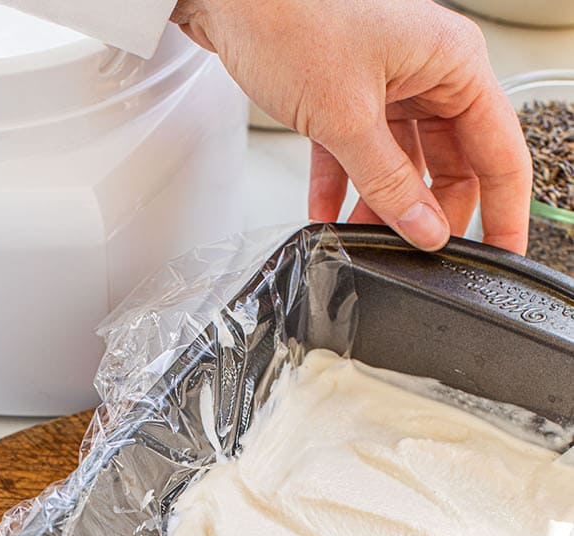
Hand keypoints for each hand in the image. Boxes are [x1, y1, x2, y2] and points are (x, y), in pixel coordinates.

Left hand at [173, 0, 532, 253]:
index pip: (499, 152)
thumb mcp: (344, 116)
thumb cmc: (290, 19)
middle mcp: (428, 69)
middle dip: (428, 210)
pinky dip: (343, 183)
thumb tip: (423, 227)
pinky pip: (357, 149)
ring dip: (380, 203)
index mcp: (453, 63)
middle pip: (450, 160)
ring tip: (362, 241)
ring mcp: (386, 79)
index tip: (500, 254)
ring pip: (400, 159)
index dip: (502, 210)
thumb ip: (386, 179)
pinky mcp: (345, 90)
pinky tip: (327, 217)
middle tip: (412, 255)